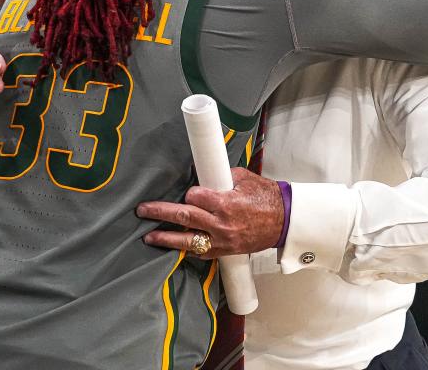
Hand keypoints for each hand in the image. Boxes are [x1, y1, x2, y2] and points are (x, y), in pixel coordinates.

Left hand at [137, 167, 283, 258]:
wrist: (284, 221)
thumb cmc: (267, 198)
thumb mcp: (245, 179)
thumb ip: (222, 177)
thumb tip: (206, 174)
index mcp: (226, 203)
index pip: (195, 197)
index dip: (188, 193)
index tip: (188, 192)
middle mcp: (221, 224)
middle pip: (184, 217)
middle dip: (160, 213)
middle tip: (143, 210)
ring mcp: (222, 240)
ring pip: (187, 240)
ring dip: (165, 238)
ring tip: (149, 237)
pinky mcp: (225, 251)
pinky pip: (200, 252)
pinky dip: (187, 249)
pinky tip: (175, 246)